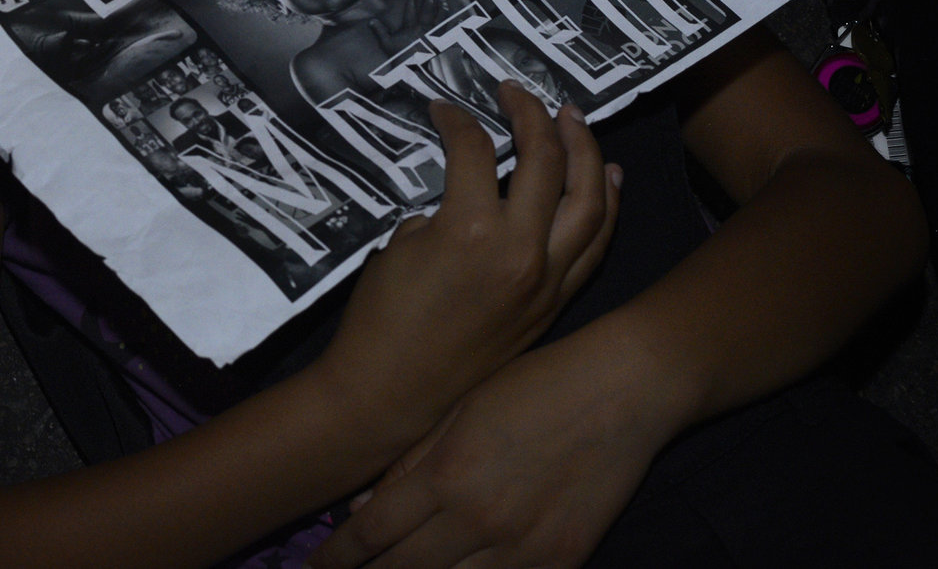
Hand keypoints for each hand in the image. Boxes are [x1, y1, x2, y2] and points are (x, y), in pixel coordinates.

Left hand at [308, 332, 678, 568]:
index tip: (316, 566)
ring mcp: (523, 548)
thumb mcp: (458, 409)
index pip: (372, 532)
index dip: (338, 556)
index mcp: (446, 474)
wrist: (622, 391)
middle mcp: (478, 519)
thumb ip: (411, 462)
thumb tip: (365, 506)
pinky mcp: (562, 561)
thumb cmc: (533, 386)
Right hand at [309, 85, 619, 444]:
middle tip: (517, 92)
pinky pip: (595, 245)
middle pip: (547, 161)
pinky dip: (606, 206)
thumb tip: (472, 194)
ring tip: (573, 120)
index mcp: (470, 230)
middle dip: (533, 115)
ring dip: (586, 151)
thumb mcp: (402, 245)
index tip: (444, 107)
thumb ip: (444, 211)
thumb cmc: (382, 319)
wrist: (394, 393)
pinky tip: (607, 178)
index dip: (457, 119)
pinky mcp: (555, 303)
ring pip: (591, 201)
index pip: (475, 149)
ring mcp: (547, 280)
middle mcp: (521, 251)